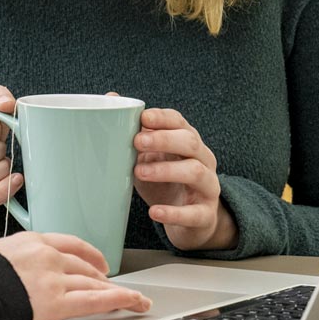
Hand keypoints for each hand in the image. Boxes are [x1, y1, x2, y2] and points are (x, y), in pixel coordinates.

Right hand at [0, 232, 152, 319]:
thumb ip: (18, 257)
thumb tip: (17, 266)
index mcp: (33, 240)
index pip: (71, 243)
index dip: (91, 254)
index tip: (100, 262)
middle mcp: (48, 255)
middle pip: (85, 266)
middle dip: (103, 278)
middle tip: (116, 287)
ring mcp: (54, 277)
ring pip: (94, 283)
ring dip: (116, 291)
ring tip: (131, 299)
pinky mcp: (55, 301)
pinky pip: (95, 300)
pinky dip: (118, 300)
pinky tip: (132, 302)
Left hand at [133, 108, 236, 251]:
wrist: (189, 221)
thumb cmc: (166, 182)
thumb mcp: (149, 157)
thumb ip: (135, 133)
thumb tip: (111, 98)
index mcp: (188, 142)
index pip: (180, 122)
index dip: (163, 118)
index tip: (143, 118)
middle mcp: (203, 160)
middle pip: (190, 142)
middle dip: (163, 139)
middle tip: (136, 142)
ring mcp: (208, 186)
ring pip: (195, 172)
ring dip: (166, 170)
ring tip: (139, 172)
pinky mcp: (206, 214)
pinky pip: (194, 213)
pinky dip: (173, 213)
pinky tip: (154, 212)